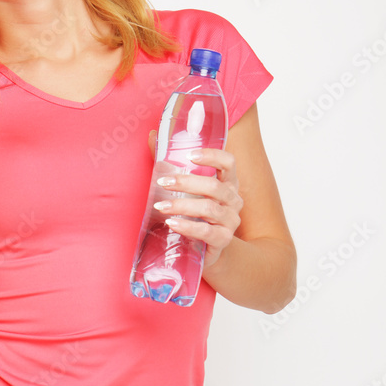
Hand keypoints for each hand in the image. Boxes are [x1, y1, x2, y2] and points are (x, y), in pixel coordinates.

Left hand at [147, 129, 241, 269]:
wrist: (207, 250)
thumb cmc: (195, 214)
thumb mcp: (187, 190)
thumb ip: (171, 164)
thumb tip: (152, 136)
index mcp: (228, 183)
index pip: (229, 163)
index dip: (212, 156)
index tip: (189, 155)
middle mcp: (233, 200)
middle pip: (214, 186)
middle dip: (186, 182)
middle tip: (163, 182)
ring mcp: (230, 221)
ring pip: (209, 208)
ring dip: (182, 205)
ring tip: (160, 206)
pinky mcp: (223, 240)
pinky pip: (206, 231)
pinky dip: (188, 226)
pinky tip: (172, 223)